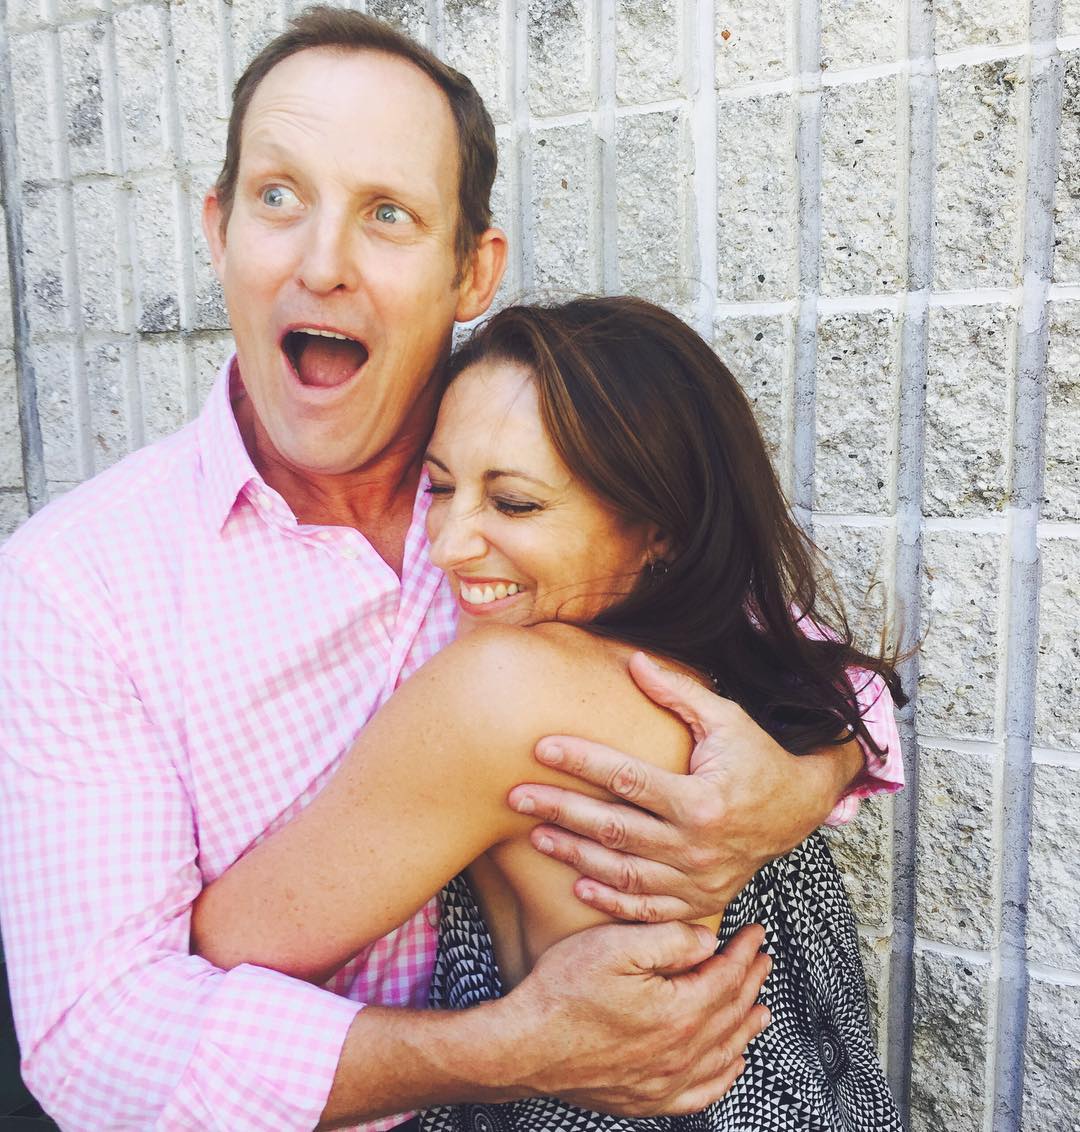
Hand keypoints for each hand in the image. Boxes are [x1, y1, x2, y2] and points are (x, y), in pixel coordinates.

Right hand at [505, 920, 771, 1114]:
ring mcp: (665, 1083)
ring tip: (761, 1009)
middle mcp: (681, 1054)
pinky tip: (730, 1064)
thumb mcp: (616, 946)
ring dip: (746, 1028)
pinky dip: (723, 1077)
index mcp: (680, 1013)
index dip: (745, 952)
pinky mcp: (646, 1099)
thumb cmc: (564, 992)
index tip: (756, 933)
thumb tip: (709, 942)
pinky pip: (700, 1094)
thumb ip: (670, 939)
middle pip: (731, 1014)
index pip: (727, 977)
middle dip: (751, 983)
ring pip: (724, 1055)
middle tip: (763, 961)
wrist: (524, 1046)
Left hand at [509, 652, 860, 921]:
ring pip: (623, 873)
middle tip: (516, 796)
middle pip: (615, 829)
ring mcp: (698, 880)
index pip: (627, 779)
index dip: (582, 762)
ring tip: (536, 836)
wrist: (798, 810)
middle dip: (561, 812)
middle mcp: (697, 845)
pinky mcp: (699, 901)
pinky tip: (577, 885)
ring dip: (575, 856)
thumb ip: (679, 693)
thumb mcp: (725, 720)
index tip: (542, 748)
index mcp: (702, 799)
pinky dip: (611, 901)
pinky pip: (648, 909)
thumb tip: (634, 660)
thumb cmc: (757, 757)